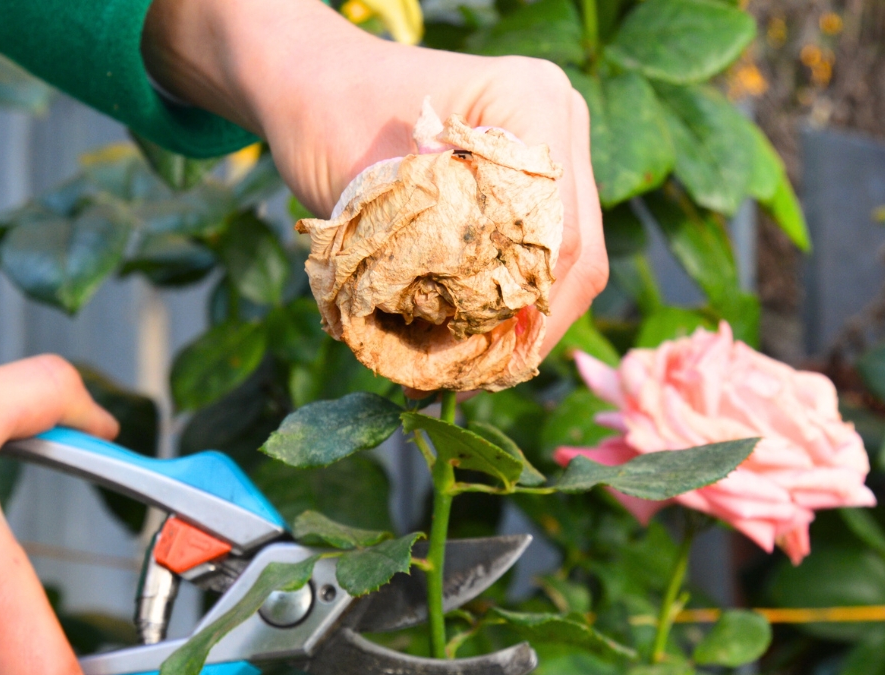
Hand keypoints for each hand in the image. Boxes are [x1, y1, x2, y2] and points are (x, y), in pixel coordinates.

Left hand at [145, 0, 607, 353]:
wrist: (309, 83)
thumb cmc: (325, 115)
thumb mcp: (368, 189)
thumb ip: (423, 258)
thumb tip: (459, 347)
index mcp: (531, 101)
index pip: (559, 231)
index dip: (524, 309)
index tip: (472, 364)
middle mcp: (559, 123)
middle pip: (575, 256)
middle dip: (523, 329)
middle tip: (463, 382)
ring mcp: (553, 154)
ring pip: (564, 269)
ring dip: (513, 327)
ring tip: (455, 375)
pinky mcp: (531, 188)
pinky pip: (536, 260)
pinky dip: (500, 308)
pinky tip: (455, 347)